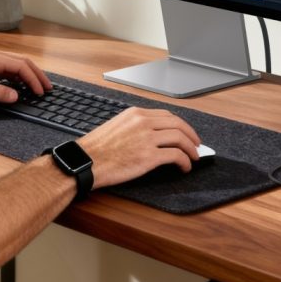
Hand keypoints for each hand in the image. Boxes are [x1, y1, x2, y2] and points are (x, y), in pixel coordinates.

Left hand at [0, 50, 51, 104]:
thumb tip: (16, 95)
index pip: (21, 66)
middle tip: (47, 87)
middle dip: (36, 75)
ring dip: (28, 76)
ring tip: (37, 87)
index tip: (41, 92)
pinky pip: (7, 71)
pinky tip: (20, 86)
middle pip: (22, 63)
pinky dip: (17, 78)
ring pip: (15, 66)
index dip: (34, 79)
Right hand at [79, 107, 202, 188]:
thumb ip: (135, 126)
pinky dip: (185, 161)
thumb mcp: (116, 126)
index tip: (186, 133)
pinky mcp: (148, 157)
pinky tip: (184, 168)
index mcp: (135, 113)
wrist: (84, 162)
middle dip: (191, 135)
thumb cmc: (95, 149)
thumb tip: (152, 135)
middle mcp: (143, 122)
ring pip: (180, 138)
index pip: (166, 115)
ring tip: (194, 157)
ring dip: (191, 149)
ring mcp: (146, 139)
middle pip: (177, 123)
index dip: (181, 125)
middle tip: (196, 145)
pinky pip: (176, 156)